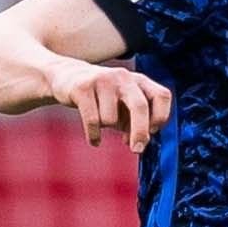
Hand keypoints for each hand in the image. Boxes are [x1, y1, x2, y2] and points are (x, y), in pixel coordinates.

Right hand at [49, 58, 173, 151]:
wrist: (66, 77)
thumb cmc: (102, 97)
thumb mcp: (123, 105)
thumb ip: (135, 121)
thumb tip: (140, 143)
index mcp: (139, 81)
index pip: (162, 96)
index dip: (160, 116)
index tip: (152, 133)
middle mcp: (124, 77)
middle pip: (140, 106)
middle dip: (140, 132)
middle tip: (136, 149)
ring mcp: (103, 80)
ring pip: (111, 119)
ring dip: (106, 127)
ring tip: (100, 120)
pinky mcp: (83, 87)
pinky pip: (92, 121)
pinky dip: (94, 136)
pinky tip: (94, 140)